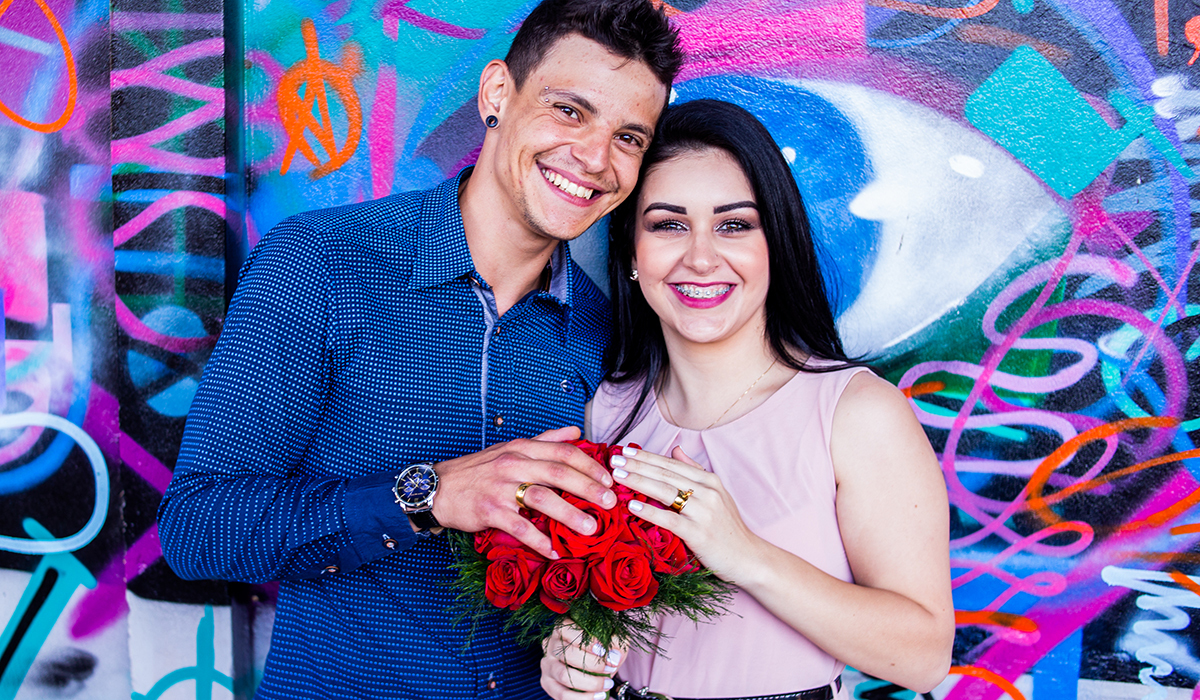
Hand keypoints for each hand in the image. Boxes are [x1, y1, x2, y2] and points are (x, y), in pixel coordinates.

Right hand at [433, 426, 616, 558]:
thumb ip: (545, 440)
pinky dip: (539, 541)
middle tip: (609, 502)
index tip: (609, 478)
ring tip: (590, 528)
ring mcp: (500, 488)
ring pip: (542, 499)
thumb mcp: (511, 448)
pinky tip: (554, 551)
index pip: (563, 452)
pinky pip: (519, 527)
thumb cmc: (479, 470)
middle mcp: (513, 464)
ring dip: (569, 515)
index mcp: (522, 449)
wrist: (439, 488)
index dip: (589, 465)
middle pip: (558, 473)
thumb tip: (575, 431)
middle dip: (588, 488)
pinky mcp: (490, 512)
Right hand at [541, 619, 625, 699]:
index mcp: (562, 628)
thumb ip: (614, 642)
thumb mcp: (610, 640)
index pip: (568, 630)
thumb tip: (615, 655)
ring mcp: (547, 664)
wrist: (591, 665)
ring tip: (607, 685)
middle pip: (567, 654)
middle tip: (610, 669)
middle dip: (592, 664)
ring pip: (564, 675)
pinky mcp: (547, 683)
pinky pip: (561, 694)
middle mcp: (550, 644)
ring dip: (589, 683)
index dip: (586, 642)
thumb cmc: (599, 649)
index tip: (605, 652)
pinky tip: (598, 696)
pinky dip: (582, 698)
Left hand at [612, 446, 759, 580]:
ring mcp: (704, 512)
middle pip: (665, 474)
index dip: (647, 456)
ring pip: (665, 492)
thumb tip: (676, 449)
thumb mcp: (717, 494)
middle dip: (637, 465)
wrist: (748, 557)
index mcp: (710, 480)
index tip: (625, 450)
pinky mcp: (699, 533)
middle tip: (613, 458)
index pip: (671, 464)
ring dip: (638, 482)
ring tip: (617, 475)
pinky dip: (650, 511)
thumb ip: (695, 471)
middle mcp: (707, 492)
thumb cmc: (728, 527)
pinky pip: (670, 520)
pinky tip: (632, 506)